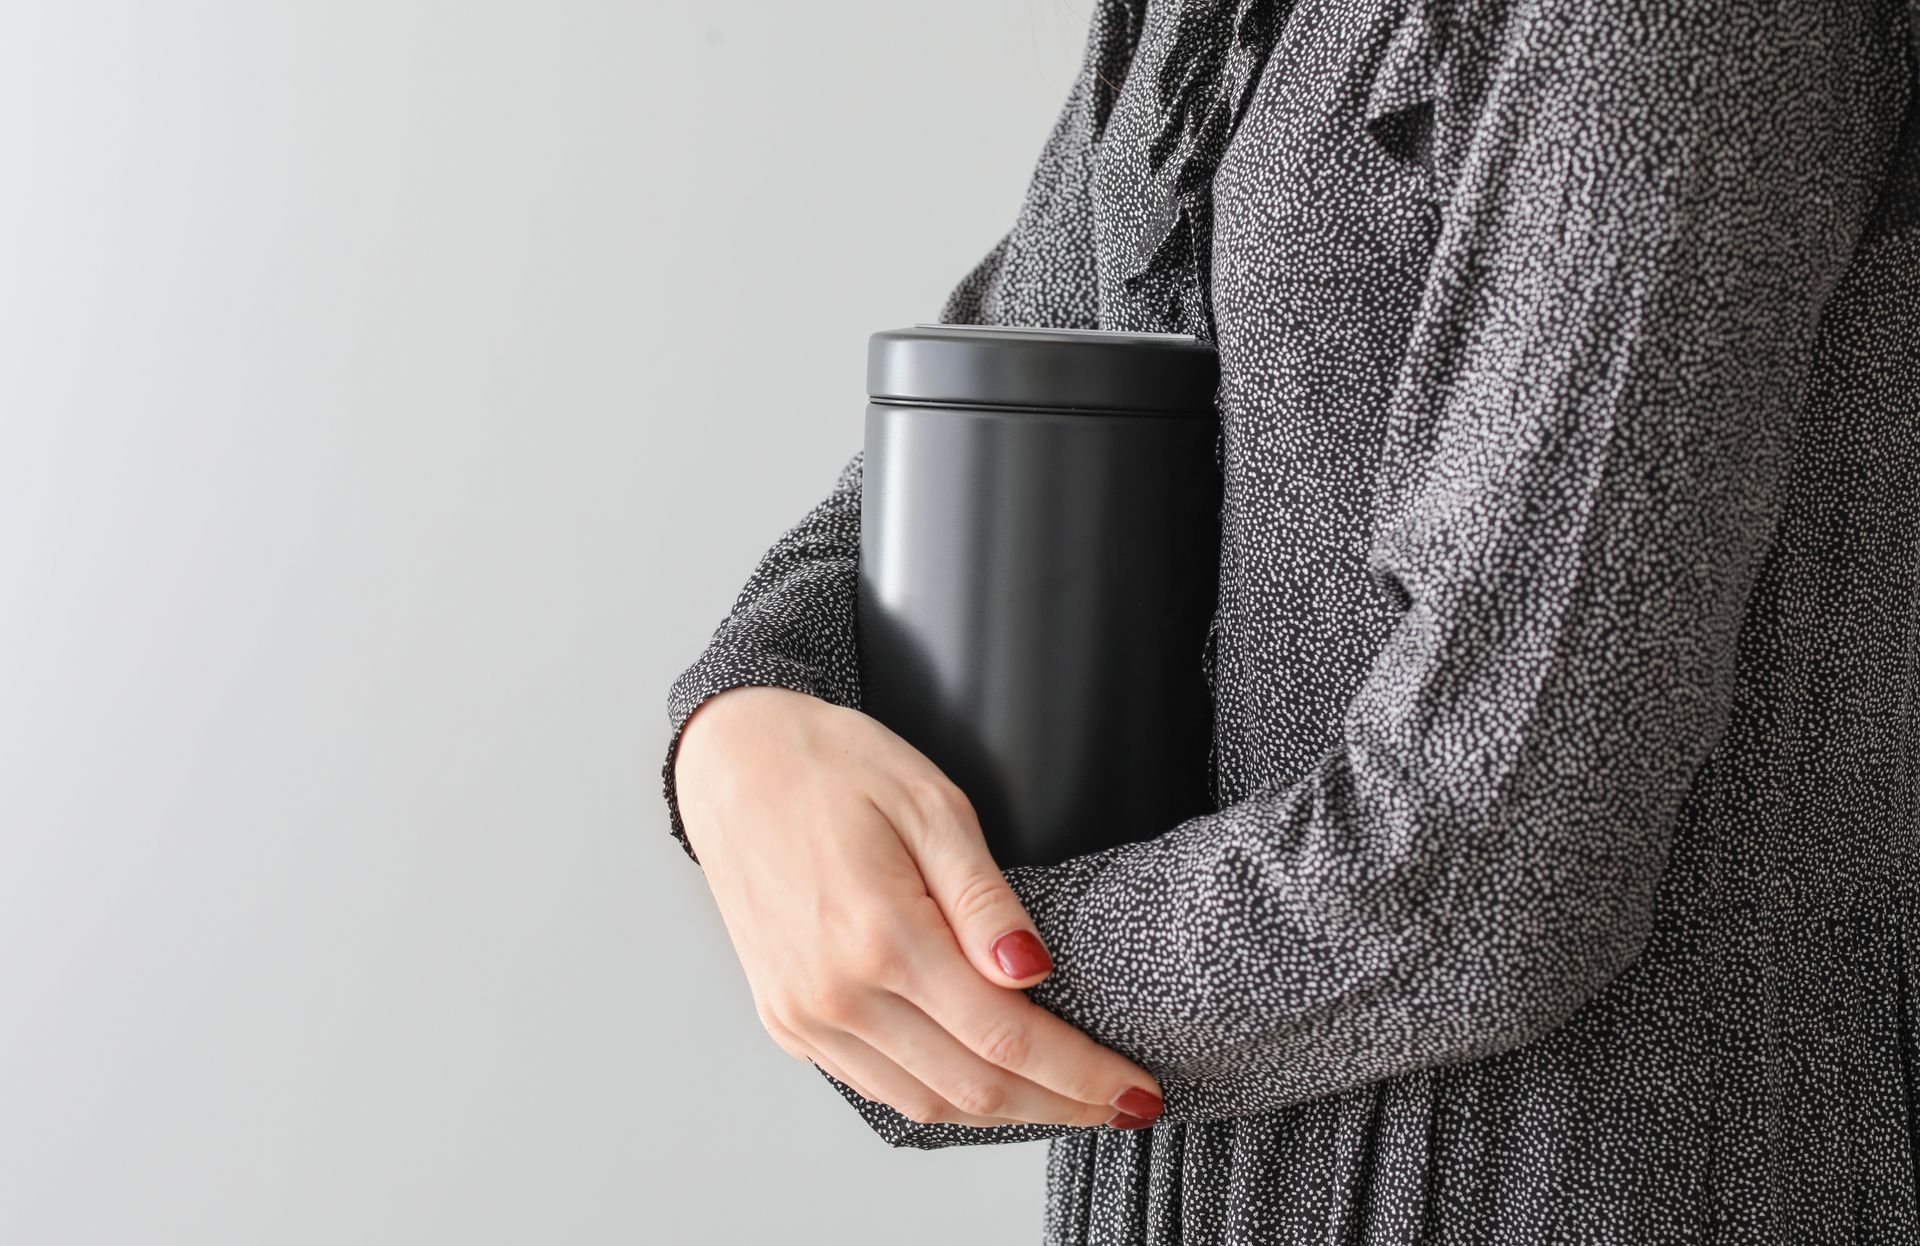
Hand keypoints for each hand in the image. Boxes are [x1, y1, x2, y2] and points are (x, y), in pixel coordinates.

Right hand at [672, 685, 1164, 1129]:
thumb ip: (985, 900)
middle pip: (974, 1087)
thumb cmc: (834, 766)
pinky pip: (878, 1086)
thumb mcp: (932, 805)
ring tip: (1070, 1101)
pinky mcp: (787, 1020)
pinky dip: (943, 1097)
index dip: (1081, 1073)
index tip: (1137, 1089)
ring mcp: (804, 1015)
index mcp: (878, 935)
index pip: (1005, 1036)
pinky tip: (989, 1081)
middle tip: (1124, 1105)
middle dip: (1061, 1104)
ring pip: (925, 1103)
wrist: (733, 762)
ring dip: (1008, 1113)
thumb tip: (1033, 974)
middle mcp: (834, 993)